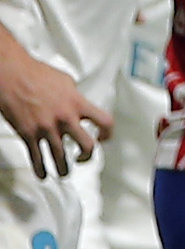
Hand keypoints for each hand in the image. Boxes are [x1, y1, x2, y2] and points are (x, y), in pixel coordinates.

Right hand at [0, 44, 108, 177]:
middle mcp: (65, 118)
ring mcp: (46, 128)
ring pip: (61, 158)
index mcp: (77, 103)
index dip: (108, 133)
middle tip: (84, 158)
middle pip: (87, 145)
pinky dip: (40, 169)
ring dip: (64, 168)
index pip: (104, 121)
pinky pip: (36, 158)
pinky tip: (43, 174)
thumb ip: (75, 97)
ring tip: (64, 172)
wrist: (12, 76)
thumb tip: (80, 105)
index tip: (105, 138)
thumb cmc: (37, 74)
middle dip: (87, 156)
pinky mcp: (28, 135)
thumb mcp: (66, 82)